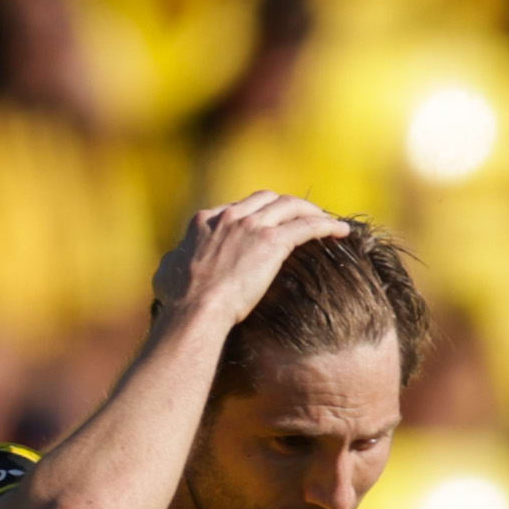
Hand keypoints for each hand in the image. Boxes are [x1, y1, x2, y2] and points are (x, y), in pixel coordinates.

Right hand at [153, 193, 345, 338]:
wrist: (195, 309)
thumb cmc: (179, 300)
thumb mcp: (167, 273)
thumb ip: (172, 262)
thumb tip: (170, 263)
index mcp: (205, 221)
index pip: (237, 208)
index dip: (257, 214)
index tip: (269, 226)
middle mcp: (229, 217)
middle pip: (266, 199)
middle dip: (287, 206)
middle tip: (303, 218)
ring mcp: (251, 226)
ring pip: (290, 206)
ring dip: (310, 211)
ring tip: (327, 222)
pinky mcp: (271, 242)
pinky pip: (306, 226)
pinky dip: (326, 225)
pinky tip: (341, 231)